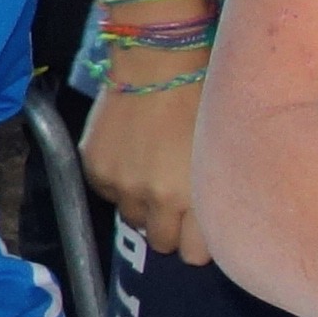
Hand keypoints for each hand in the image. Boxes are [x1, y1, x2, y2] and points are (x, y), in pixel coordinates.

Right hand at [82, 74, 202, 268]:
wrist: (158, 62)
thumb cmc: (202, 100)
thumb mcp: (220, 154)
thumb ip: (213, 194)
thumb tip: (205, 226)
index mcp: (196, 198)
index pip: (194, 254)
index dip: (197, 242)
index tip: (198, 229)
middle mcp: (158, 200)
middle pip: (162, 243)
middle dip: (170, 227)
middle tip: (174, 200)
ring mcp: (124, 186)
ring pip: (133, 218)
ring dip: (143, 203)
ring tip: (151, 172)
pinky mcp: (97, 169)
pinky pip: (109, 192)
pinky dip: (119, 180)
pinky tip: (130, 153)